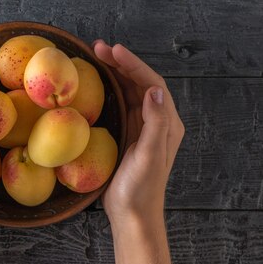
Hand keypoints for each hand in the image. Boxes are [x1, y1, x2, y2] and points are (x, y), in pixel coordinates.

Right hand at [92, 40, 184, 227]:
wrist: (132, 215)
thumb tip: (154, 90)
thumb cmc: (140, 188)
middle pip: (140, 83)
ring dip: (114, 72)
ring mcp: (143, 128)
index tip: (113, 51)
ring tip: (95, 57)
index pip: (152, 84)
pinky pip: (121, 104)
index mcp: (167, 123)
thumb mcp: (149, 156)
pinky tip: (96, 83)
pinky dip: (109, 89)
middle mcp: (158, 121)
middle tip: (97, 48)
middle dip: (121, 63)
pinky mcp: (129, 135)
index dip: (133, 65)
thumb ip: (155, 124)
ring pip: (130, 91)